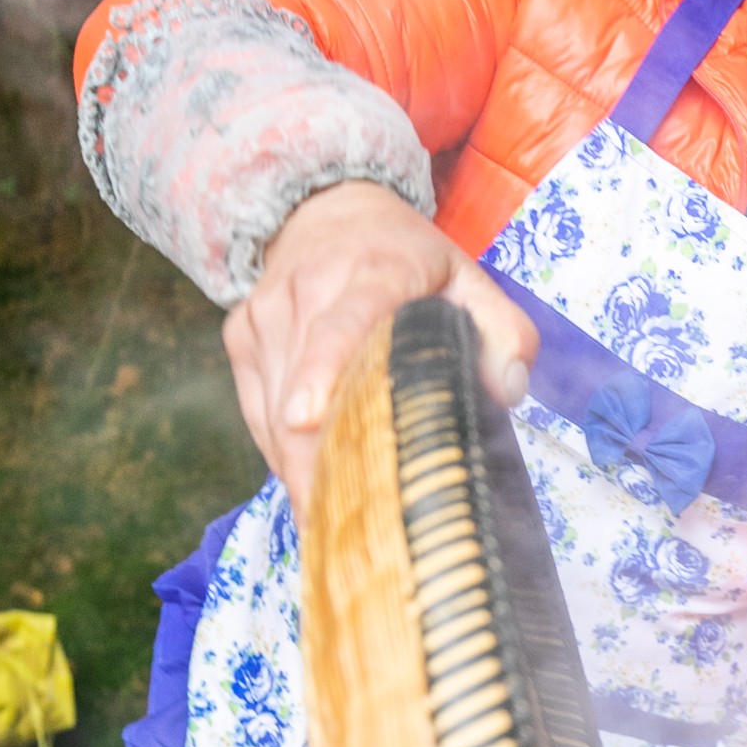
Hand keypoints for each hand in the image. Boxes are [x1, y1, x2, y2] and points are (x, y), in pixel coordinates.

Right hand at [223, 182, 536, 512]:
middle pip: (300, 389)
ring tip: (333, 527)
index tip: (306, 418)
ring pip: (272, 413)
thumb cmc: (410, 261)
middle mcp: (305, 290)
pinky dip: (283, 457)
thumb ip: (505, 333)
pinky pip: (256, 414)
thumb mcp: (471, 279)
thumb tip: (505, 391)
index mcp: (370, 272)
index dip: (321, 371)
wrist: (330, 213)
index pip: (341, 323)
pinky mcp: (241, 338)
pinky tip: (312, 491)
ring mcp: (263, 315)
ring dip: (301, 472)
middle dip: (315, 462)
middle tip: (344, 533)